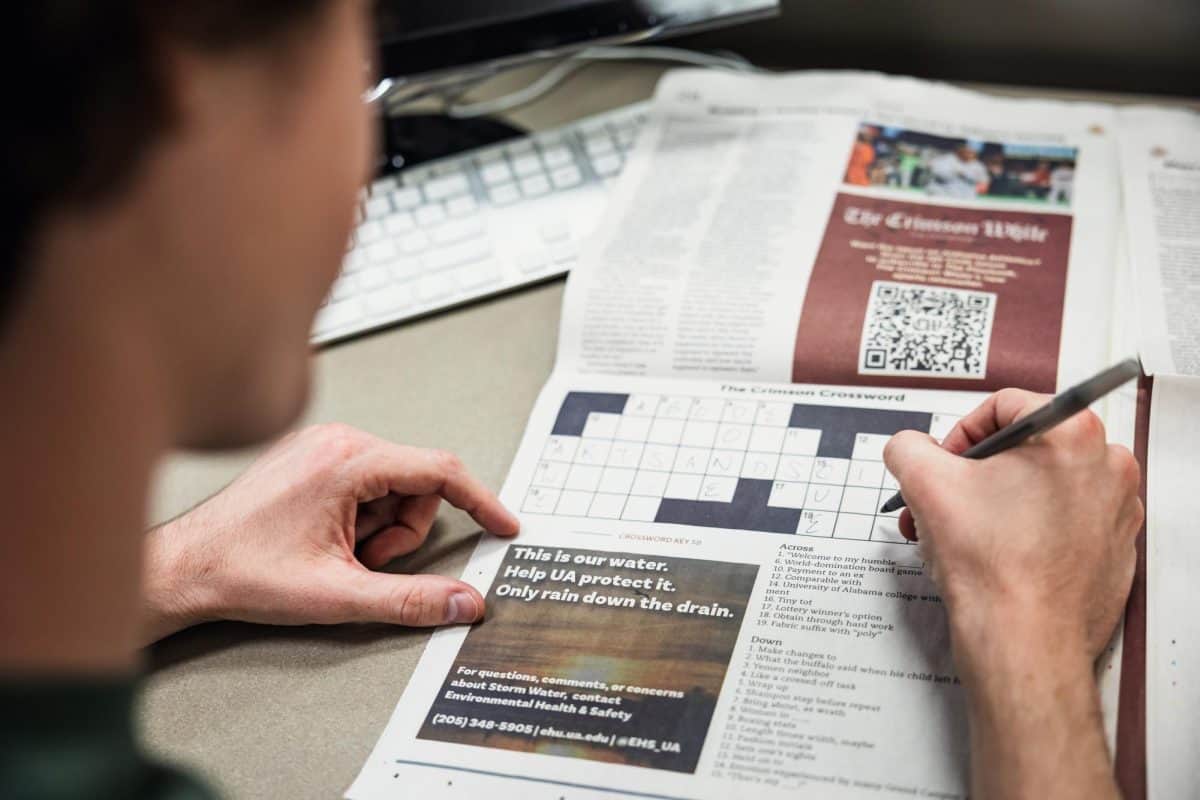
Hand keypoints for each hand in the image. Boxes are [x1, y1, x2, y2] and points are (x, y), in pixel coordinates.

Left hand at [142, 424, 518, 642]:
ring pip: (393, 486)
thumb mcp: (337, 596)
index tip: (504, 525)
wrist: (182, 567)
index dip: (481, 501)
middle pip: (417, 483)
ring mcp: (323, 445)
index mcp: (347, 461)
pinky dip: (361, 517)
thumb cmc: (240, 570)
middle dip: (403, 532)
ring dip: (380, 528)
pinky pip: (367, 483)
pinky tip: (328, 539)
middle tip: (365, 561)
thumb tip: (462, 602)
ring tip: (339, 553)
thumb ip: (410, 601)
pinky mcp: (313, 457)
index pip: (440, 470)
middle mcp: (337, 441)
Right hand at [883, 388, 1141, 665]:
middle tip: (947, 500)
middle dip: (973, 474)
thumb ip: (908, 447)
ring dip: (995, 502)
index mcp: (1072, 433)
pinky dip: (1026, 530)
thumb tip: (910, 448)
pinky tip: (995, 553)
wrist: (1022, 641)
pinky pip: (1062, 522)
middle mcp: (1106, 466)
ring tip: (962, 532)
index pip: (1003, 405)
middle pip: (1024, 448)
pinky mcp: (1112, 549)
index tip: (945, 464)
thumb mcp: (924, 483)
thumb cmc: (991, 568)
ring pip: (1041, 486)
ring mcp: (1115, 511)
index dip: (960, 433)